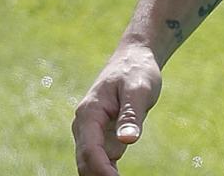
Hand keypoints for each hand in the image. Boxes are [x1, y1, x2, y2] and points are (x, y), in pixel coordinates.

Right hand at [72, 45, 162, 175]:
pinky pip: (102, 162)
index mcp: (89, 113)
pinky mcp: (104, 138)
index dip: (101, 169)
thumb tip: (128, 140)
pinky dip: (108, 173)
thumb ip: (131, 115)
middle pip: (85, 162)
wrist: (133, 60)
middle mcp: (85, 125)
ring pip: (90, 165)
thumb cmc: (136, 71)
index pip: (90, 149)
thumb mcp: (139, 89)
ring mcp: (92, 133)